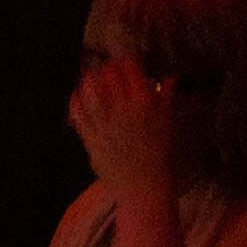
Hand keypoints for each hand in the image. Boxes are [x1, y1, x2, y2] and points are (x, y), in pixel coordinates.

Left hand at [66, 51, 178, 190]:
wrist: (143, 183)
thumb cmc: (159, 152)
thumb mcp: (168, 121)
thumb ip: (166, 97)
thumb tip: (171, 76)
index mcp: (144, 101)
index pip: (129, 67)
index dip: (124, 62)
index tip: (124, 65)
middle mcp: (122, 108)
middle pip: (107, 74)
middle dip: (106, 69)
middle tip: (107, 71)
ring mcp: (103, 122)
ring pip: (89, 89)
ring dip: (89, 80)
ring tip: (92, 78)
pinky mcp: (89, 135)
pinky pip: (77, 111)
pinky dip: (76, 99)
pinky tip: (79, 95)